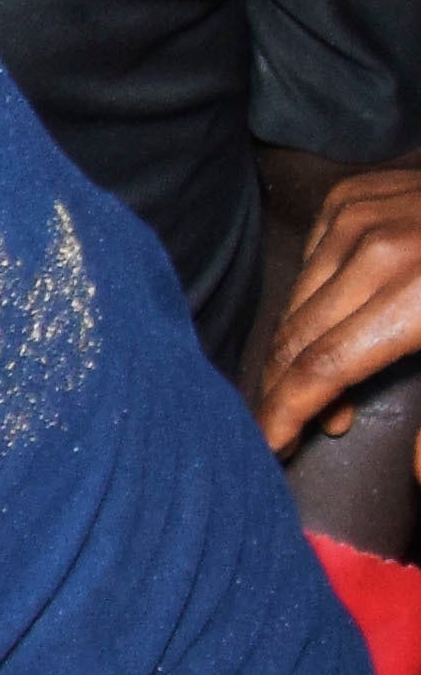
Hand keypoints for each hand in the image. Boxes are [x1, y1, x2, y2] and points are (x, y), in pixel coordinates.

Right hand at [254, 162, 420, 449]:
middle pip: (295, 339)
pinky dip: (314, 301)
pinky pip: (309, 262)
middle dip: (284, 392)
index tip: (267, 448)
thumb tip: (416, 477)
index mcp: (413, 295)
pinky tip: (341, 321)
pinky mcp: (349, 198)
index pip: (323, 367)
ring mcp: (356, 217)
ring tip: (329, 387)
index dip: (286, 414)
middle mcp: (373, 251)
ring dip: (299, 352)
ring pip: (295, 302)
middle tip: (293, 428)